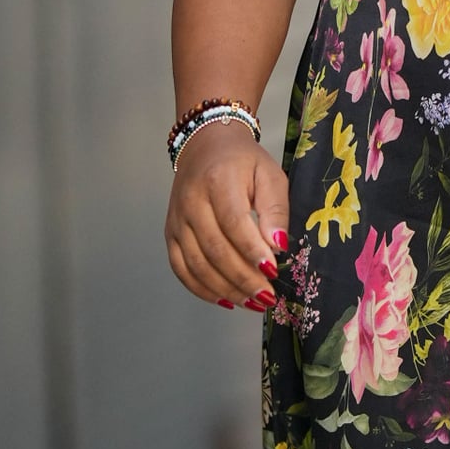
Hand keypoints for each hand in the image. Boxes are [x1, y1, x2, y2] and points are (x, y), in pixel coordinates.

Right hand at [165, 120, 289, 310]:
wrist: (206, 145)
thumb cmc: (243, 162)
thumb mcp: (270, 174)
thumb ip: (275, 209)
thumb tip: (278, 246)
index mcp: (217, 180)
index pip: (233, 223)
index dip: (252, 251)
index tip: (273, 271)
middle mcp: (191, 201)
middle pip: (214, 249)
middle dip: (243, 278)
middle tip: (267, 296)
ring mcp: (177, 220)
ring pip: (197, 264)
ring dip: (226, 289)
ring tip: (252, 303)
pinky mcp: (171, 233)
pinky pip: (181, 269)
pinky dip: (202, 289)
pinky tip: (226, 300)